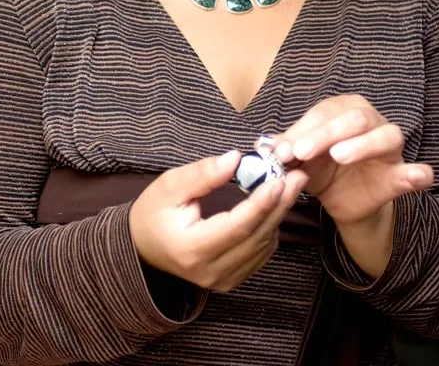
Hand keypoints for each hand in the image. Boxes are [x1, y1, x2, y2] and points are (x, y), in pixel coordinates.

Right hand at [129, 151, 307, 292]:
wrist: (142, 247)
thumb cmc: (153, 212)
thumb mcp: (170, 186)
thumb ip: (203, 174)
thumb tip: (236, 159)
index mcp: (191, 249)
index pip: (236, 227)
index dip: (261, 204)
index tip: (279, 179)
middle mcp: (209, 271)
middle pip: (256, 237)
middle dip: (280, 204)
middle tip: (297, 175)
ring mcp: (222, 280)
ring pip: (262, 246)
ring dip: (278, 214)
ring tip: (289, 184)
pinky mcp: (230, 280)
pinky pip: (260, 253)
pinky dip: (270, 228)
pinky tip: (273, 205)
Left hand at [272, 94, 433, 227]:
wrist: (341, 200)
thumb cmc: (320, 168)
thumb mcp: (299, 159)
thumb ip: (285, 150)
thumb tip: (263, 145)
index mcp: (343, 109)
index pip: (324, 113)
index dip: (302, 130)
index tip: (282, 151)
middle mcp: (370, 119)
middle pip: (354, 119)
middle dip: (326, 134)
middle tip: (302, 152)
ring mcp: (389, 146)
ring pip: (386, 135)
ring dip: (362, 145)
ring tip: (339, 156)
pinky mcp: (399, 173)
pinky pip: (414, 172)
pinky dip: (418, 173)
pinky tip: (420, 175)